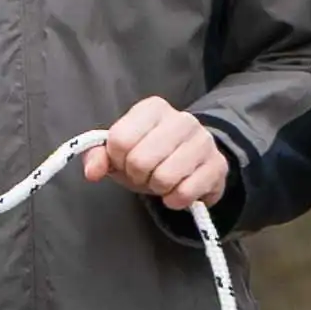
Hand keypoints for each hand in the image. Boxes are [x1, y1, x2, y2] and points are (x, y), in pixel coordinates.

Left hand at [82, 95, 232, 214]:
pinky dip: (174, 200)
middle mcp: (182, 119)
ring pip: (164, 177)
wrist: (194, 163)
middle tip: (144, 175)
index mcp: (153, 108)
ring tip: (161, 180)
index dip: (117, 160)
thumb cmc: (151, 155)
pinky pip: (185, 193)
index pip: (120, 140)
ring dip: (156, 188)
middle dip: (136, 176)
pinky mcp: (218, 165)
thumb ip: (99, 157)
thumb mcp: (120, 154)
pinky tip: (176, 191)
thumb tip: (92, 172)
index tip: (126, 162)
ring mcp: (204, 141)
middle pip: (140, 160)